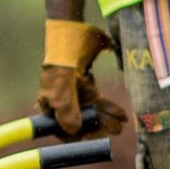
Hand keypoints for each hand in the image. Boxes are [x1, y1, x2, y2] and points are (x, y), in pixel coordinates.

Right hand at [37, 19, 124, 137]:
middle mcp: (61, 102)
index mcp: (49, 103)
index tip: (93, 137)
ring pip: (92, 114)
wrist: (73, 31)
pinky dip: (110, 109)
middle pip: (80, 123)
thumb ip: (67, 109)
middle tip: (113, 131)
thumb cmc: (62, 58)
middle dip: (97, 128)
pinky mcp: (88, 86)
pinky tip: (121, 114)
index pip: (61, 128)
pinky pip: (99, 103)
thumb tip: (74, 131)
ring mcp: (75, 94)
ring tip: (120, 124)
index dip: (77, 135)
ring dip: (106, 120)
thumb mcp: (62, 84)